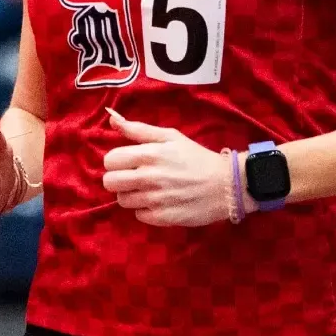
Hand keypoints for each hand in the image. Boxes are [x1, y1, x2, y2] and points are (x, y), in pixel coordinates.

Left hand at [100, 108, 235, 226]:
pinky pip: (138, 215)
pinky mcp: (162, 218)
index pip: (110, 160)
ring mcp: (155, 199)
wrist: (226, 185)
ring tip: (149, 190)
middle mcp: (149, 177)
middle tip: (134, 178)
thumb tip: (111, 118)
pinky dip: (146, 209)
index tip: (128, 162)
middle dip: (119, 179)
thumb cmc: (196, 157)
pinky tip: (160, 202)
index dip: (116, 161)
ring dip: (132, 195)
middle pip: (110, 182)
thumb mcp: (170, 137)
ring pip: (122, 200)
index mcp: (150, 154)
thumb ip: (139, 129)